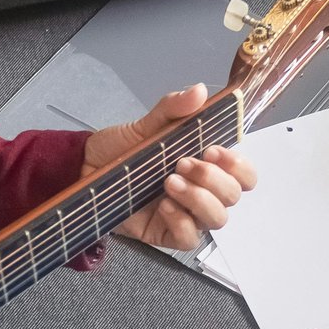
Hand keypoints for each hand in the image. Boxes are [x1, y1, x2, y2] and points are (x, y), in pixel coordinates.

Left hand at [82, 83, 257, 252]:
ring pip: (217, 218)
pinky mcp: (167, 234)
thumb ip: (173, 108)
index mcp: (206, 165)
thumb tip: (200, 91)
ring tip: (169, 182)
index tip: (214, 150)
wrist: (85, 169)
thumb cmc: (120, 149)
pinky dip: (181, 221)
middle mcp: (202, 191)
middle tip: (182, 163)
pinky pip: (190, 238)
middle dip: (213, 179)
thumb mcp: (146, 125)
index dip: (238, 165)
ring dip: (199, 199)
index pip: (243, 173)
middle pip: (233, 196)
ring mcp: (187, 214)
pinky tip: (163, 206)